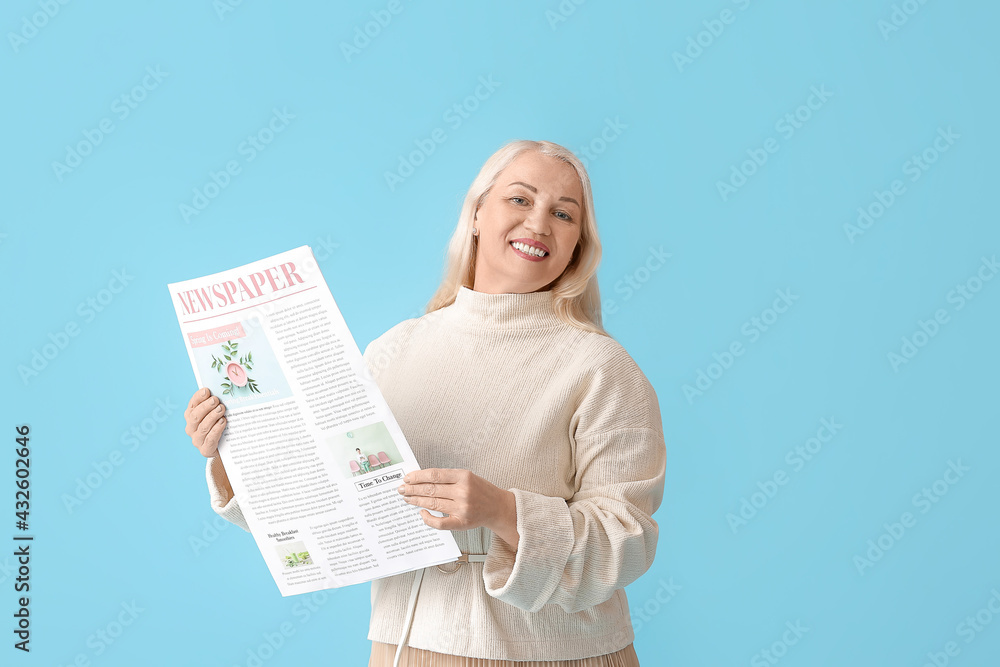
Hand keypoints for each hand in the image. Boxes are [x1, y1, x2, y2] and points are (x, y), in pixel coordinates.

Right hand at [184, 387, 226, 456]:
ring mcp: (197, 440)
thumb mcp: (217, 413)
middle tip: (216, 400)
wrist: (224, 448)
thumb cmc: (220, 426)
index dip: (198, 397)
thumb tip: (221, 391)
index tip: (207, 390)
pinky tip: (223, 422)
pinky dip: (216, 429)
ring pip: (203, 427)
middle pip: (195, 416)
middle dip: (206, 406)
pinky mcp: (205, 450)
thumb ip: (215, 404)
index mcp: (191, 416)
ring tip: (222, 409)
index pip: (192, 405)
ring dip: (212, 417)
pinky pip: (210, 439)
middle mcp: (191, 428)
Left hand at [398, 468, 518, 548]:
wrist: (497, 507)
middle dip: (413, 489)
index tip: (407, 478)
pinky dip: (428, 518)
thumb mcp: (467, 477)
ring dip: (417, 501)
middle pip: (431, 489)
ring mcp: (462, 508)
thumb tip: (421, 479)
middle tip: (401, 489)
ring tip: (407, 498)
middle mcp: (463, 492)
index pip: (435, 475)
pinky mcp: (461, 523)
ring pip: (433, 504)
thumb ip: (447, 478)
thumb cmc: (481, 490)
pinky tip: (421, 513)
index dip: (418, 476)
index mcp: (464, 476)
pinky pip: (440, 522)